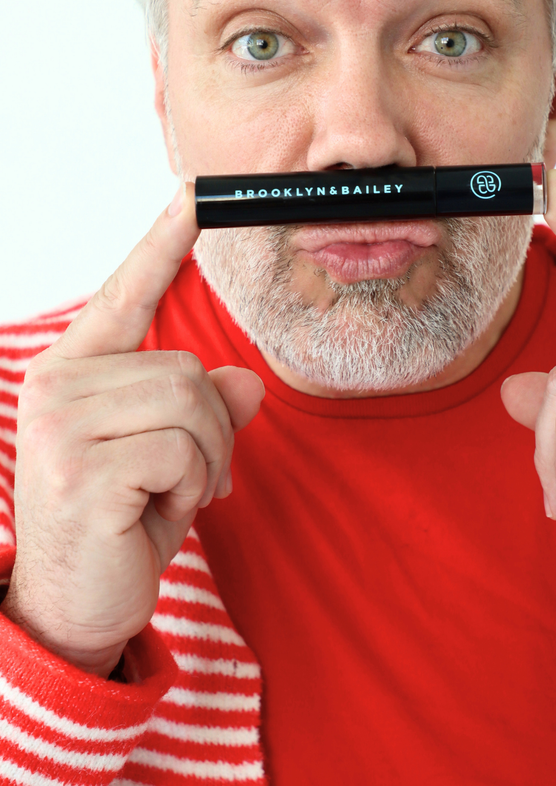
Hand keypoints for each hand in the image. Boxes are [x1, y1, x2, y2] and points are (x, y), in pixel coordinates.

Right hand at [2, 183, 263, 675]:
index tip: (195, 195)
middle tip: (187, 479)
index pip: (124, 294)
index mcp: (74, 370)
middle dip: (211, 430)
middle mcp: (56, 384)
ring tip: (170, 494)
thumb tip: (248, 382)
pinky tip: (153, 512)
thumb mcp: (173, 461)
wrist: (73, 610)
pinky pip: (183, 449)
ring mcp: (61, 425)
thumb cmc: (118, 525)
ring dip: (204, 458)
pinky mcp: (80, 469)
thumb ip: (206, 413)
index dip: (163, 243)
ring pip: (191, 401)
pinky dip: (192, 485)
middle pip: (186, 367)